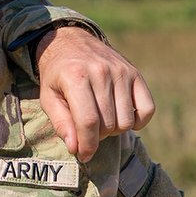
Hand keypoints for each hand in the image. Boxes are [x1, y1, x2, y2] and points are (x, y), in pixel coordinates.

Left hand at [35, 27, 154, 162]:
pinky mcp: (135, 73)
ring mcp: (122, 71)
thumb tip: (76, 148)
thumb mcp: (48, 96)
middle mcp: (101, 72)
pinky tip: (122, 117)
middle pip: (108, 124)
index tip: (83, 155)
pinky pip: (147, 109)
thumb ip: (60, 122)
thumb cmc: (57, 74)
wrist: (71, 41)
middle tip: (87, 130)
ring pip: (126, 121)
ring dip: (114, 129)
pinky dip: (138, 121)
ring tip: (100, 121)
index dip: (87, 145)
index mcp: (76, 76)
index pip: (88, 121)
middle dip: (96, 137)